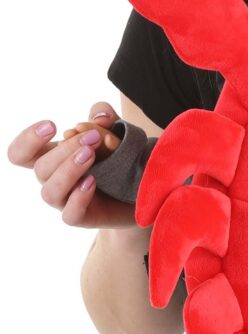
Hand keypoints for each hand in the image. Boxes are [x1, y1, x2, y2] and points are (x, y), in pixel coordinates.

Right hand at [6, 101, 136, 228]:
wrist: (141, 189)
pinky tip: (92, 182)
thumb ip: (104, 116)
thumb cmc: (118, 156)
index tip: (52, 125)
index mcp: (51, 157)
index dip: (27, 140)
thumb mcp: (113, 128)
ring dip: (68, 170)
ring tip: (91, 155)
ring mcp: (66, 200)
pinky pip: (70, 215)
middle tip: (93, 137)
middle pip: (40, 168)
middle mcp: (53, 180)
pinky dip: (78, 198)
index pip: (20, 154)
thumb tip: (100, 117)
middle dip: (65, 149)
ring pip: (49, 192)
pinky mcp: (83, 217)